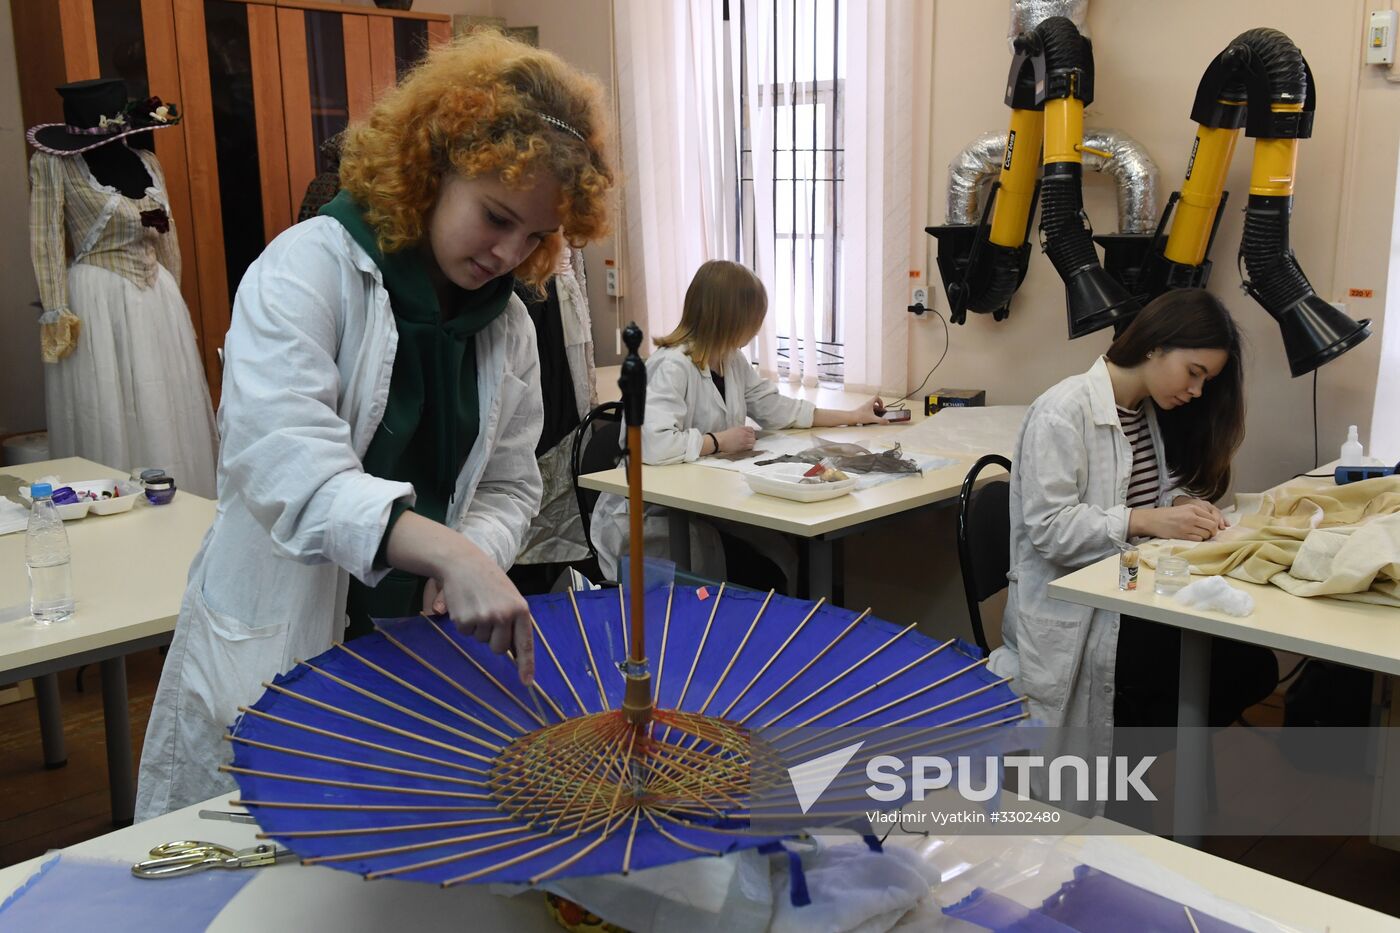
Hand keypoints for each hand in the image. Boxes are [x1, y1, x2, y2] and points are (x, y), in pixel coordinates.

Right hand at [386, 511, 533, 683]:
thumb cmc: (489, 580)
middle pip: (500, 648)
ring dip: (478, 628)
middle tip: (489, 617)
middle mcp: (504, 616)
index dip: (526, 665)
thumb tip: (513, 650)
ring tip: (477, 604)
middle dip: (493, 640)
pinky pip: (465, 633)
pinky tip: (466, 605)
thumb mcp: (510, 596)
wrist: (463, 563)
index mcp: (520, 609)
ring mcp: (484, 619)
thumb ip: (515, 620)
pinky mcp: (465, 620)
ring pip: (481, 640)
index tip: (526, 683)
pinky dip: (464, 623)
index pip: (525, 644)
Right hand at [714, 425, 755, 452]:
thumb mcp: (733, 429)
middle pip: (753, 435)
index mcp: (741, 428)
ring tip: (748, 444)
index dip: (752, 432)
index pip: (751, 429)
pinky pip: (750, 446)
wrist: (720, 441)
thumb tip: (745, 433)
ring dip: (752, 443)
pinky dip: (750, 447)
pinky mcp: (743, 446)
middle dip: (752, 438)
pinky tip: (747, 447)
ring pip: (753, 441)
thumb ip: (740, 430)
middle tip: (750, 440)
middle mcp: (744, 433)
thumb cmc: (724, 436)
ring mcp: (744, 439)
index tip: (751, 435)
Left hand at [813, 397, 885, 426]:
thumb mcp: (872, 419)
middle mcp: (867, 404)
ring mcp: (864, 408)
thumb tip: (887, 421)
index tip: (882, 407)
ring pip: (871, 407)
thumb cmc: (860, 416)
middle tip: (881, 412)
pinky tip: (872, 419)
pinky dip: (871, 414)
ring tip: (878, 416)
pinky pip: (868, 411)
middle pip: (875, 403)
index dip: (881, 401)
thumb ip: (881, 420)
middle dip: (879, 408)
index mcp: (870, 403)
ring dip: (875, 411)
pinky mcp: (862, 412)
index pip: (876, 397)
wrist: (851, 418)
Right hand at [1130, 502, 1223, 541]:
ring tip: (1200, 536)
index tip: (1211, 527)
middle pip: (1212, 526)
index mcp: (1193, 508)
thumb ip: (1197, 513)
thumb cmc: (1167, 515)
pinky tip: (1193, 538)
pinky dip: (1198, 540)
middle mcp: (1191, 516)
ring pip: (1206, 534)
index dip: (1215, 524)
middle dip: (1213, 532)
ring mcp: (1187, 526)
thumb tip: (1212, 523)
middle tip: (1209, 534)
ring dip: (1205, 537)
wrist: (1152, 520)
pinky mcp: (1182, 535)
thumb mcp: (1183, 508)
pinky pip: (1198, 539)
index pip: (1212, 517)